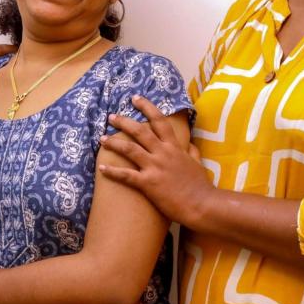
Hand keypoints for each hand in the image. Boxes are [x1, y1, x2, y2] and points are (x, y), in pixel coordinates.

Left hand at [99, 95, 211, 225]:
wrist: (202, 205)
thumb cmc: (200, 186)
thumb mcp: (197, 163)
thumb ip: (191, 151)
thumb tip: (189, 144)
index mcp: (174, 147)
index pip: (160, 121)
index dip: (147, 107)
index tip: (135, 98)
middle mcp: (163, 153)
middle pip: (140, 131)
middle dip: (124, 122)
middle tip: (111, 117)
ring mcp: (154, 167)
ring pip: (129, 149)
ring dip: (114, 143)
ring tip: (102, 139)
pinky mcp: (148, 183)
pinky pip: (126, 175)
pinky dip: (112, 171)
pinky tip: (102, 168)